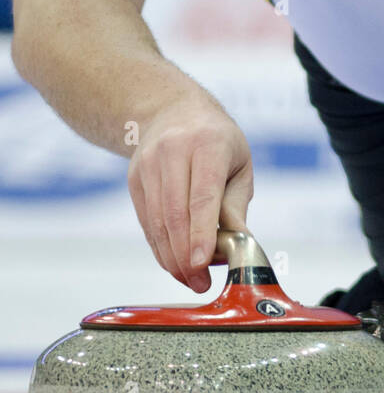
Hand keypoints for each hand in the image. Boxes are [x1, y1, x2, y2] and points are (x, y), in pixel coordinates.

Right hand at [127, 95, 254, 292]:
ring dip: (171, 258)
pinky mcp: (134, 180)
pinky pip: (146, 222)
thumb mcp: (238, 163)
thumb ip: (236, 204)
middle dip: (185, 256)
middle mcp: (173, 152)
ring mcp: (148, 166)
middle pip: (175, 214)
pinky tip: (174, 263)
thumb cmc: (215, 139)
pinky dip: (160, 247)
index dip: (200, 233)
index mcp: (207, 144)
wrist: (170, 110)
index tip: (202, 263)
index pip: (202, 196)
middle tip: (200, 283)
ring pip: (156, 222)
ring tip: (190, 279)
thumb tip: (240, 244)